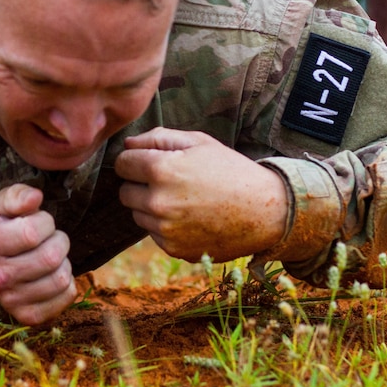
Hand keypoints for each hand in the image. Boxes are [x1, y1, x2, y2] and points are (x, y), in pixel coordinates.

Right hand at [0, 184, 76, 324]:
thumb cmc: (3, 230)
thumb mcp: (2, 207)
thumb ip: (17, 196)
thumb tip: (35, 197)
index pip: (33, 232)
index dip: (45, 222)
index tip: (40, 222)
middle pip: (50, 257)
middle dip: (58, 241)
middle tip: (50, 240)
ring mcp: (12, 301)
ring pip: (61, 278)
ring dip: (63, 263)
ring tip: (51, 257)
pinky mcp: (29, 316)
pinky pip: (66, 296)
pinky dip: (67, 284)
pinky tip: (52, 276)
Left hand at [115, 127, 287, 261]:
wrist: (265, 210)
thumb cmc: (230, 169)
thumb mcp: (198, 142)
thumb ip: (158, 138)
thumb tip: (127, 145)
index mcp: (161, 170)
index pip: (121, 164)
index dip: (134, 160)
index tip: (149, 160)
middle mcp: (158, 202)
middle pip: (124, 192)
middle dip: (139, 184)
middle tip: (169, 180)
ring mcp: (165, 229)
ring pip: (138, 214)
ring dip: (151, 206)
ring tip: (184, 198)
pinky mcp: (174, 248)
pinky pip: (154, 233)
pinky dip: (165, 225)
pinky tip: (191, 217)